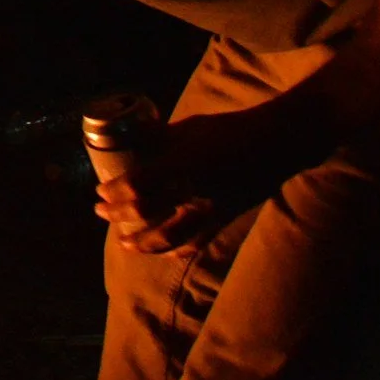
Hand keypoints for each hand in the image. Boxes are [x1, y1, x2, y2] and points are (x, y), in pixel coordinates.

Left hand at [93, 111, 257, 254]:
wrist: (279, 143)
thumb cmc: (232, 129)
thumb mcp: (191, 126)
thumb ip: (160, 135)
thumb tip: (133, 134)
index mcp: (182, 163)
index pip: (137, 184)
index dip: (114, 191)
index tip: (100, 191)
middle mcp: (193, 190)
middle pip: (145, 212)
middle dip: (118, 215)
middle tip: (101, 212)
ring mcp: (210, 209)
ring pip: (168, 237)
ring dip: (141, 242)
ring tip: (124, 242)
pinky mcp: (225, 219)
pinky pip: (196, 243)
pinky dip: (175, 250)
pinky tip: (164, 253)